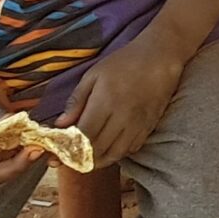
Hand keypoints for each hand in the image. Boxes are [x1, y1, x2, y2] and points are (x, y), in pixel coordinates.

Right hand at [0, 74, 41, 184]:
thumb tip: (15, 123)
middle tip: (34, 151)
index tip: (2, 146)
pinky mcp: (8, 144)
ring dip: (27, 161)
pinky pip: (20, 154)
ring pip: (9, 168)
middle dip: (14, 167)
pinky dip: (33, 151)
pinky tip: (47, 142)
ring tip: (43, 147)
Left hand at [56, 36, 185, 166]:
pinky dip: (118, 154)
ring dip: (98, 161)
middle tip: (68, 158)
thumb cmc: (124, 62)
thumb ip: (76, 101)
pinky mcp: (150, 125)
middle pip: (98, 149)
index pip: (83, 136)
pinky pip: (132, 148)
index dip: (68, 149)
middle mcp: (123, 117)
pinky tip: (109, 148)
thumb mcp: (93, 75)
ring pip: (115, 154)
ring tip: (87, 158)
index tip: (58, 153)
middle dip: (79, 158)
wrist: (160, 57)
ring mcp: (138, 123)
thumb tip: (60, 125)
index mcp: (105, 102)